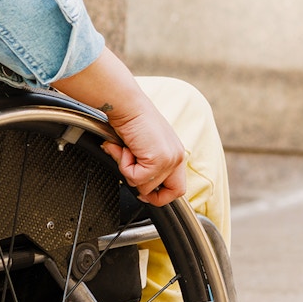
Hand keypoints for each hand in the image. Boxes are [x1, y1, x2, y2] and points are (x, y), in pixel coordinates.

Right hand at [50, 48, 186, 205]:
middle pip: (167, 193)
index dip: (160, 196)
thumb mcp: (142, 146)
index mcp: (175, 153)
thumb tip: (133, 184)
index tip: (144, 193)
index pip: (177, 188)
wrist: (127, 105)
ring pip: (146, 187)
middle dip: (142, 187)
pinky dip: (124, 166)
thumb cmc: (130, 120)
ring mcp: (170, 159)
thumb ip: (143, 165)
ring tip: (126, 150)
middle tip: (128, 170)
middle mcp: (177, 156)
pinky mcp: (159, 160)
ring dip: (129, 171)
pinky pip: (136, 179)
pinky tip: (125, 149)